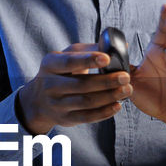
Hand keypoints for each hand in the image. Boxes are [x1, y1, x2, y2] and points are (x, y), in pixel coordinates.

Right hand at [17, 43, 131, 134]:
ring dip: (108, 96)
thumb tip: (122, 46)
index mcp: (50, 64)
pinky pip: (86, 117)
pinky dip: (104, 112)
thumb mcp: (67, 56)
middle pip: (80, 84)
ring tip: (126, 90)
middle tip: (125, 76)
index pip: (69, 62)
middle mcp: (50, 85)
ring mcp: (56, 104)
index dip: (88, 60)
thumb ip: (92, 49)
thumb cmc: (60, 72)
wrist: (39, 99)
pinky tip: (117, 105)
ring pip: (85, 102)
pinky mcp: (65, 118)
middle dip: (105, 81)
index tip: (107, 58)